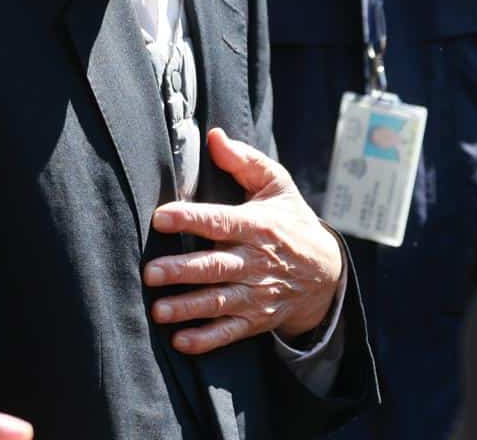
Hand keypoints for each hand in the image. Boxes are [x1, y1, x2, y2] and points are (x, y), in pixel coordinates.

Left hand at [143, 128, 342, 354]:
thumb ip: (244, 160)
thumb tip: (214, 136)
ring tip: (158, 310)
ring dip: (188, 307)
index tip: (160, 217)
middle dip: (183, 271)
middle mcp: (256, 261)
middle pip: (216, 267)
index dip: (191, 218)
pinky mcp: (256, 318)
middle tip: (150, 272)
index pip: (221, 221)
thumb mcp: (276, 185)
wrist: (326, 272)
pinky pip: (230, 332)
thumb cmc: (291, 221)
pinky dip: (207, 339)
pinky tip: (181, 341)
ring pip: (219, 302)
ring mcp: (257, 293)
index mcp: (259, 225)